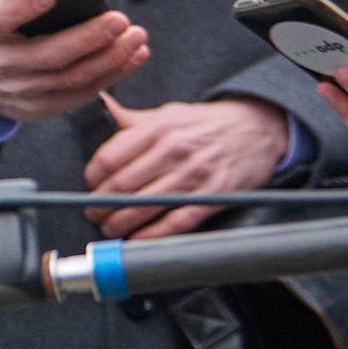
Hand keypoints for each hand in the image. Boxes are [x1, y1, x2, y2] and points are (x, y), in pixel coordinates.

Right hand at [0, 0, 149, 124]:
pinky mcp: (42, 108)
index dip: (23, 7)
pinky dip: (112, 75)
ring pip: (72, 77)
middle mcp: (3, 64)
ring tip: (136, 37)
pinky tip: (133, 56)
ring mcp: (23, 91)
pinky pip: (82, 94)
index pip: (0, 19)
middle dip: (89, 37)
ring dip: (110, 58)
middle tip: (120, 20)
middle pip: (50, 55)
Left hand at [83, 97, 288, 238]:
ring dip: (119, 223)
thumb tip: (103, 108)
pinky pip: (175, 222)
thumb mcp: (170, 112)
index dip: (92, 177)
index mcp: (158, 128)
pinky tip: (137, 240)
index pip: (110, 157)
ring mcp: (194, 175)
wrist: (257, 129)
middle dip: (100, 205)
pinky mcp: (211, 197)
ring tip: (109, 228)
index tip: (90, 186)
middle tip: (94, 213)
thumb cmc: (207, 124)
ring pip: (144, 207)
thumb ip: (134, 120)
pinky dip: (152, 235)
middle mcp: (174, 150)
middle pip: (122, 185)